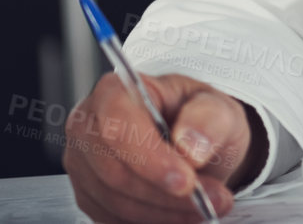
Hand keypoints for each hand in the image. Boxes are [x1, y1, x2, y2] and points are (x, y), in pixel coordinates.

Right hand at [63, 72, 265, 222]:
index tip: (186, 181)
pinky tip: (181, 215)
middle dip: (165, 193)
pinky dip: (152, 221)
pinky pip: (113, 219)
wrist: (195, 142)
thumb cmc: (199, 118)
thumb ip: (209, 118)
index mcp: (115, 92)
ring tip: (205, 207)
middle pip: (115, 171)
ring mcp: (84, 164)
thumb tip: (190, 144)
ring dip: (164, 212)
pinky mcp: (89, 196)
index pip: (119, 127)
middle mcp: (89, 127)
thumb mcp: (218, 108)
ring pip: (115, 201)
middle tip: (211, 199)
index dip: (150, 159)